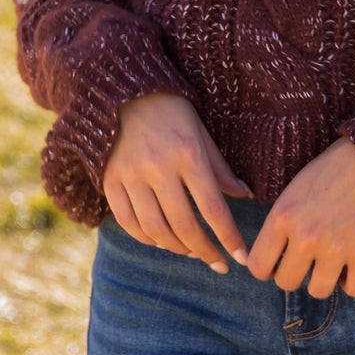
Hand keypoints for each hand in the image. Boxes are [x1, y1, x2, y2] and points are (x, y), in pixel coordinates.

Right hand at [103, 93, 251, 273]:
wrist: (125, 91)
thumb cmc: (173, 113)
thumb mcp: (202, 135)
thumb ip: (220, 169)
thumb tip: (244, 196)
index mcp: (189, 154)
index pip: (213, 209)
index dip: (229, 238)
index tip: (240, 259)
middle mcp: (159, 167)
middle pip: (184, 225)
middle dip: (204, 251)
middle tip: (217, 262)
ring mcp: (131, 174)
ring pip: (155, 229)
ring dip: (176, 248)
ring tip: (191, 250)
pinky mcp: (110, 179)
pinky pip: (127, 221)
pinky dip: (146, 238)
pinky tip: (160, 241)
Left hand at [246, 138, 354, 298]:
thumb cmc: (333, 173)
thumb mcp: (294, 191)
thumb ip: (281, 224)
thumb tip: (272, 261)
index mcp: (283, 216)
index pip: (258, 266)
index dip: (268, 269)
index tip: (279, 264)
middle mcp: (306, 236)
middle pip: (286, 283)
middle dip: (296, 275)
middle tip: (309, 262)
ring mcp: (336, 248)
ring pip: (318, 291)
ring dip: (324, 280)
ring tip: (332, 263)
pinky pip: (353, 289)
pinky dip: (353, 281)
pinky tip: (354, 265)